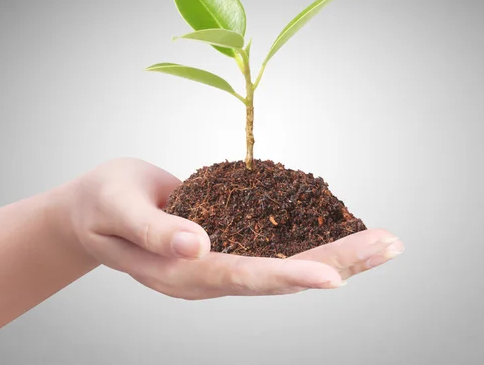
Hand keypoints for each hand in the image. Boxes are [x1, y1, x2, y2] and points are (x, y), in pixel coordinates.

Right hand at [72, 158, 403, 298]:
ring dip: (338, 253)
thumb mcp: (116, 209)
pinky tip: (343, 231)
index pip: (242, 277)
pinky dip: (312, 239)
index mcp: (182, 274)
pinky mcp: (230, 241)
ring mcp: (224, 260)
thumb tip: (197, 247)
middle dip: (339, 262)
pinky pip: (277, 243)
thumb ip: (154, 230)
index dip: (288, 277)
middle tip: (390, 245)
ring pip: (288, 262)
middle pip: (282, 274)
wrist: (93, 209)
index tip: (333, 279)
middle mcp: (211, 275)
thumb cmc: (100, 205)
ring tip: (384, 242)